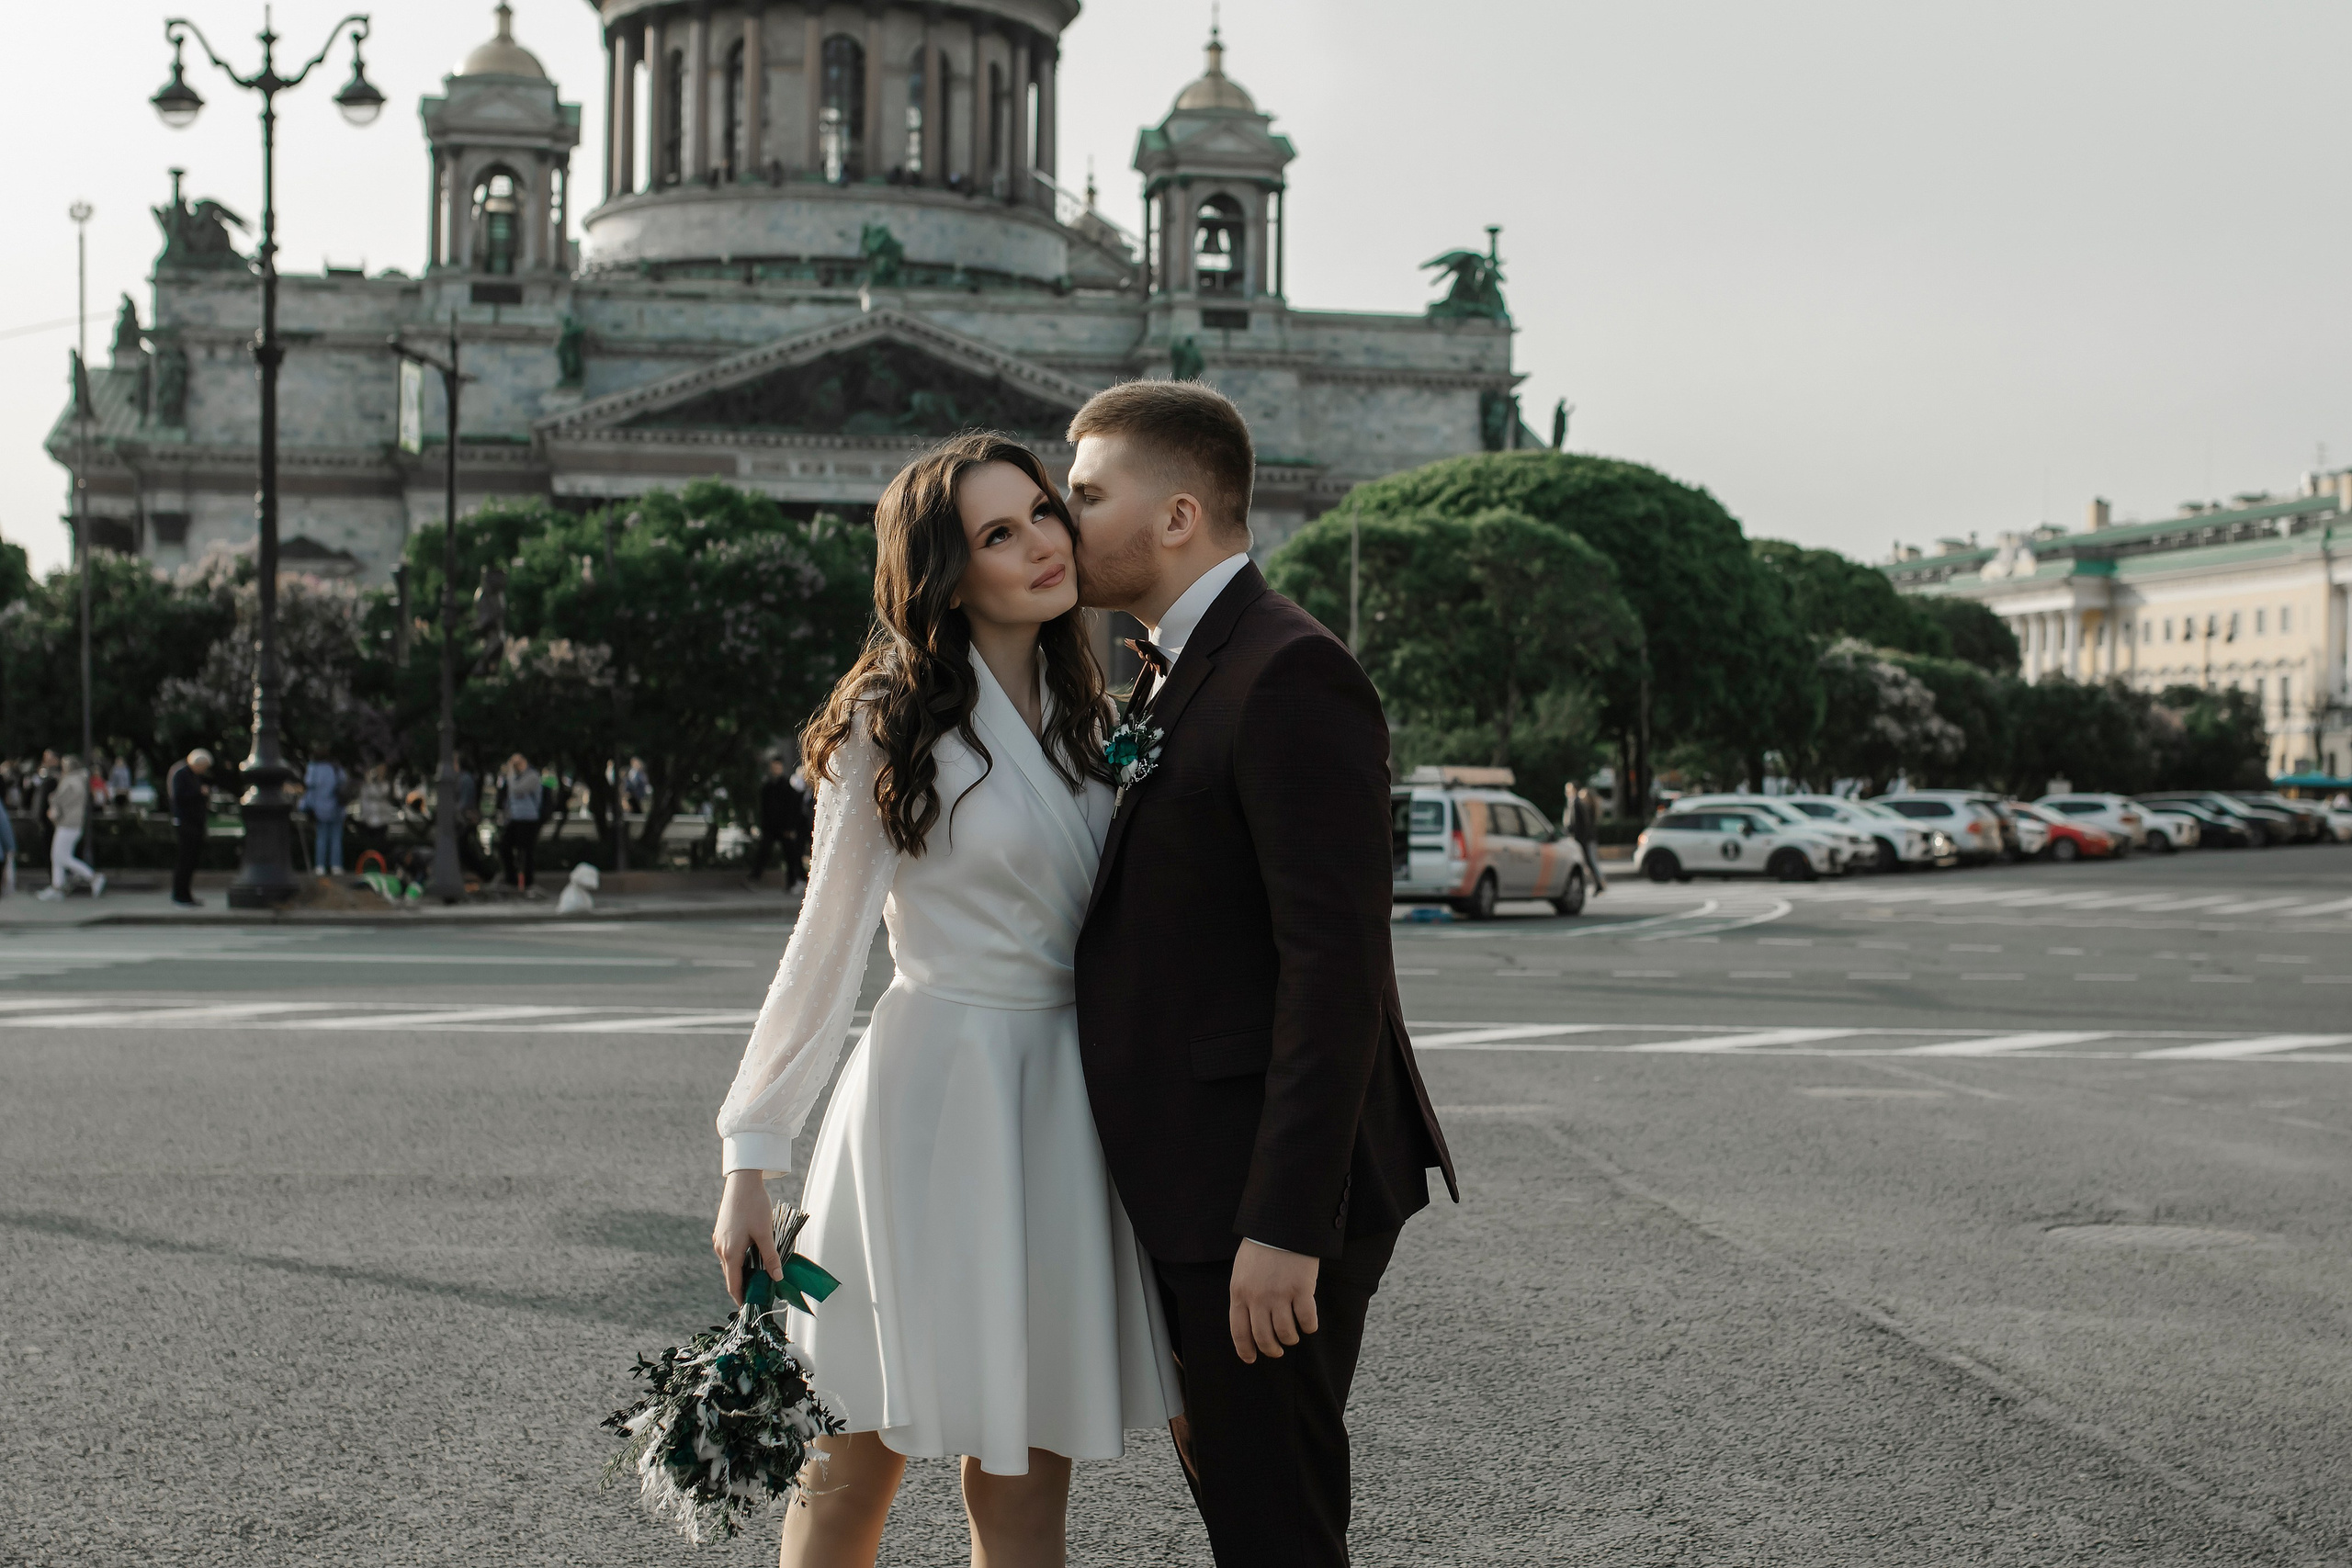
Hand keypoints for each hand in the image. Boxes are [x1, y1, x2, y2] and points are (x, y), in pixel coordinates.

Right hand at [712, 1168, 783, 1304]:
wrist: (741, 1182)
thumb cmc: (754, 1206)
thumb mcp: (765, 1233)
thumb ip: (770, 1257)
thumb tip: (776, 1278)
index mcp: (730, 1252)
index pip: (733, 1284)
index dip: (741, 1298)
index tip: (750, 1307)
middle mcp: (720, 1248)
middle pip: (730, 1275)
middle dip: (743, 1287)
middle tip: (758, 1295)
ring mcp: (719, 1240)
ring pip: (730, 1264)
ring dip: (741, 1273)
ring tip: (757, 1279)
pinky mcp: (721, 1232)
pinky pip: (729, 1253)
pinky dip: (738, 1260)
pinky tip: (751, 1258)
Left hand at [1227, 1240, 1318, 1363]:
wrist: (1281, 1225)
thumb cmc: (1261, 1247)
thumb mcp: (1242, 1271)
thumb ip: (1243, 1294)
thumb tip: (1248, 1320)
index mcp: (1239, 1293)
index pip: (1239, 1331)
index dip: (1245, 1350)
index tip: (1251, 1359)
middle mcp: (1257, 1298)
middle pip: (1263, 1338)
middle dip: (1271, 1349)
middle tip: (1276, 1351)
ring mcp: (1279, 1295)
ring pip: (1285, 1333)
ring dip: (1290, 1338)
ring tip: (1293, 1335)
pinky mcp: (1301, 1290)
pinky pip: (1307, 1320)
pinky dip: (1309, 1326)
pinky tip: (1309, 1324)